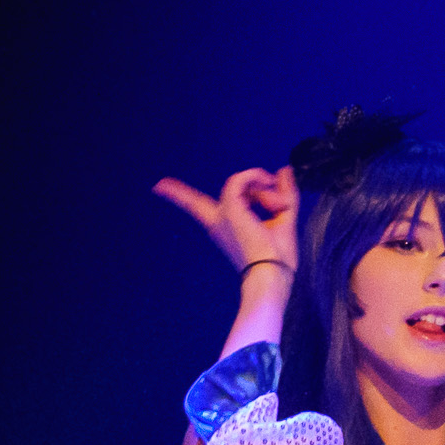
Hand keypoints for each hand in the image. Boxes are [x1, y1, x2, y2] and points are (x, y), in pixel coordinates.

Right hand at [153, 165, 299, 278]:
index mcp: (227, 229)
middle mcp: (219, 222)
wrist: (272, 274)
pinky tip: (270, 187)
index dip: (182, 197)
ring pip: (241, 185)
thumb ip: (284, 193)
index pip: (203, 210)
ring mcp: (222, 215)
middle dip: (177, 193)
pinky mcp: (229, 208)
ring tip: (279, 207)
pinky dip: (259, 177)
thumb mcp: (284, 218)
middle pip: (194, 203)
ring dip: (266, 192)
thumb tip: (284, 170)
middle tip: (159, 186)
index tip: (160, 188)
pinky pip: (242, 178)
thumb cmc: (278, 258)